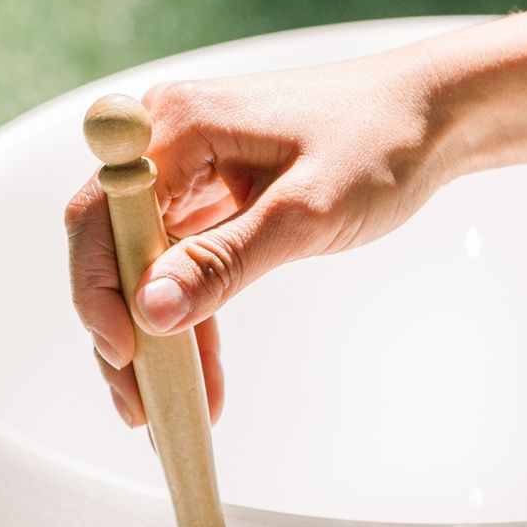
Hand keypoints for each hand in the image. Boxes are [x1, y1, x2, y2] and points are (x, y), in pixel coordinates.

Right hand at [65, 33, 524, 426]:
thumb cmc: (378, 143)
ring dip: (152, 337)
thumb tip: (150, 310)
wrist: (429, 116)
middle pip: (111, 247)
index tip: (122, 353)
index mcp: (178, 126)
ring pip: (142, 266)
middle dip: (119, 330)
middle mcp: (167, 143)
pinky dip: (189, 319)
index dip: (97, 291)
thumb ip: (223, 262)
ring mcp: (187, 173)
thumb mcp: (303, 213)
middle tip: (139, 406)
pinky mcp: (211, 199)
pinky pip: (181, 266)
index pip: (101, 215)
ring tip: (165, 409)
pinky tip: (200, 379)